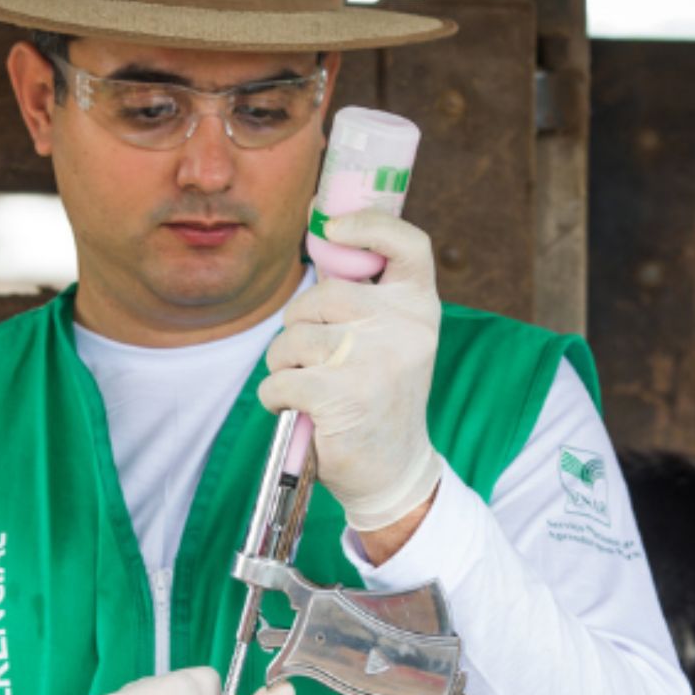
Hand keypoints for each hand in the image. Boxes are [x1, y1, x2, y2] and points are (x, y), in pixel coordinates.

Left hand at [258, 209, 443, 531]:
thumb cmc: (381, 394)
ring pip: (292, 338)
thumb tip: (322, 229)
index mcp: (419, 308)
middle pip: (322, 296)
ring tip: (307, 385)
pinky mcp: (339, 395)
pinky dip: (275, 396)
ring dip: (284, 363)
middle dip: (299, 323)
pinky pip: (279, 377)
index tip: (333, 227)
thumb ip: (368, 295)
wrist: (394, 470)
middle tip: (312, 355)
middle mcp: (403, 329)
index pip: (407, 244)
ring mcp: (372, 362)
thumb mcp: (393, 338)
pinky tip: (295, 409)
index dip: (369, 224)